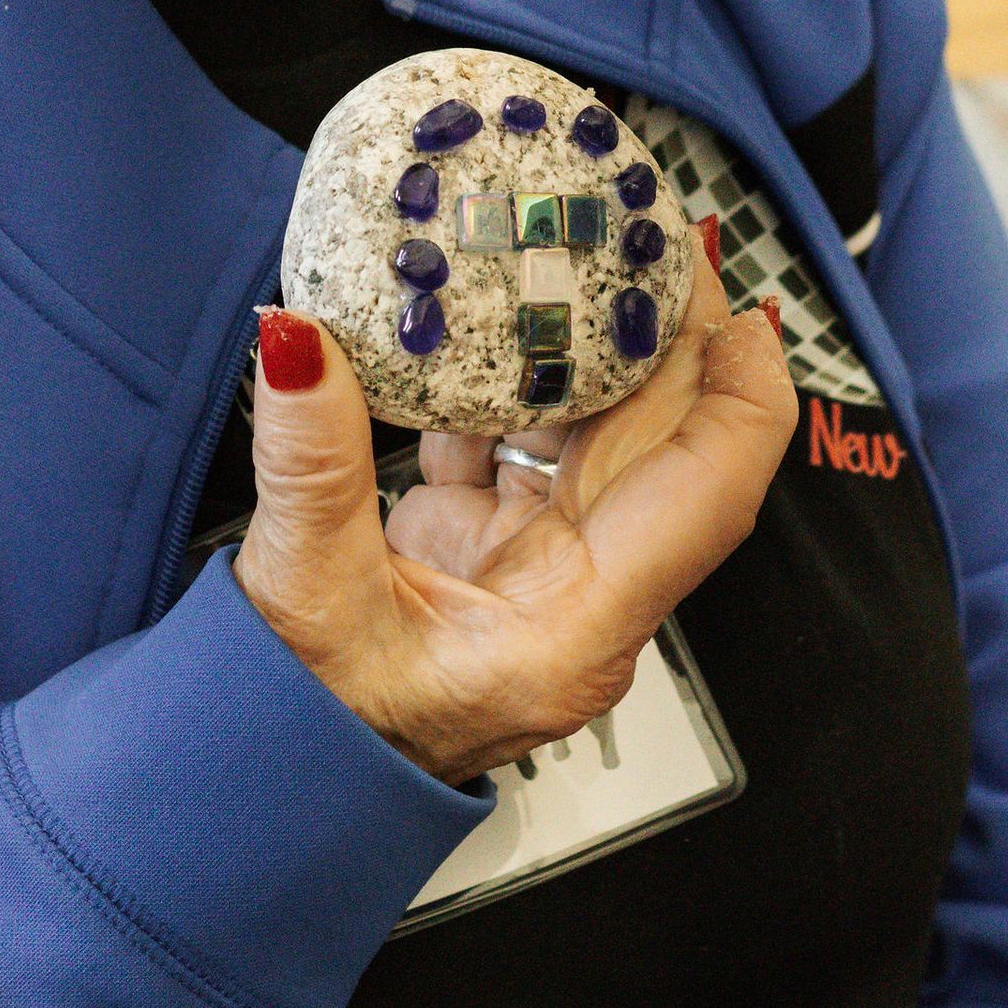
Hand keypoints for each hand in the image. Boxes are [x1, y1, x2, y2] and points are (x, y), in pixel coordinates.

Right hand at [233, 256, 794, 784]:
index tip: (738, 302)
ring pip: (598, 432)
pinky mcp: (490, 548)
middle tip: (646, 227)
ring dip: (585, 346)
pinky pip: (524, 444)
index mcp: (577, 630)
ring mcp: (538, 568)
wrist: (265, 780)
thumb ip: (311, 460)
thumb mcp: (304, 596)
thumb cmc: (302, 738)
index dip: (742, 393)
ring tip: (567, 250)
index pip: (711, 496)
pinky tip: (475, 326)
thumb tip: (302, 342)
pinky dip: (503, 383)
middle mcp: (581, 596)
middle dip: (668, 332)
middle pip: (664, 441)